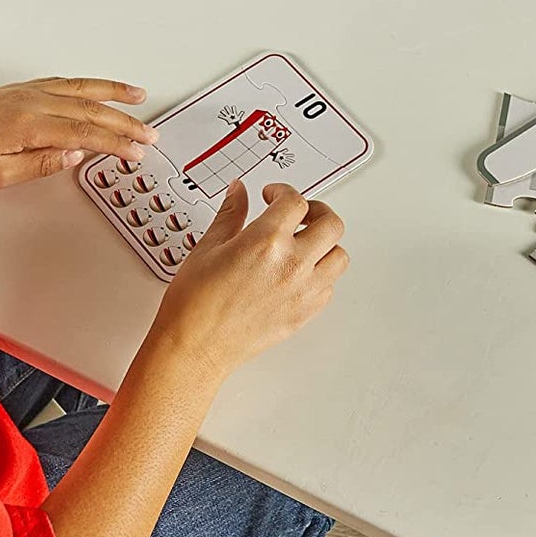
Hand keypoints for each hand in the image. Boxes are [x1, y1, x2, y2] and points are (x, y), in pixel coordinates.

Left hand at [0, 78, 156, 188]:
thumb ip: (40, 164)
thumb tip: (74, 156)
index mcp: (30, 124)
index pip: (86, 133)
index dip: (116, 143)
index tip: (137, 151)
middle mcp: (32, 101)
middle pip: (91, 110)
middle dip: (125, 122)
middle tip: (149, 134)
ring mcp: (27, 92)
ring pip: (82, 90)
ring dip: (113, 94)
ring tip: (138, 97)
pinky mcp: (20, 90)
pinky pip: (65, 83)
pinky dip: (88, 85)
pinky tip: (97, 89)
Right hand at [146, 181, 347, 382]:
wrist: (196, 345)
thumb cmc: (196, 303)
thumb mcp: (208, 246)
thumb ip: (230, 213)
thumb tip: (238, 192)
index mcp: (266, 241)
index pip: (294, 201)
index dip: (283, 191)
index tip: (272, 195)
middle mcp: (292, 264)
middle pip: (331, 224)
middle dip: (317, 211)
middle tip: (300, 214)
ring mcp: (302, 291)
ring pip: (339, 256)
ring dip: (325, 244)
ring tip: (304, 243)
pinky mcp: (305, 314)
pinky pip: (329, 287)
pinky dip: (320, 275)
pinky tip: (299, 273)